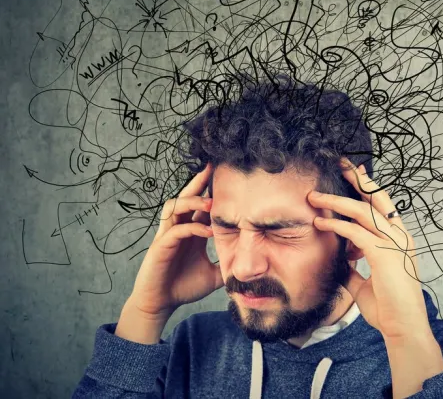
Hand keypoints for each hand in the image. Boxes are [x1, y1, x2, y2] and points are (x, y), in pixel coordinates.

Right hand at [127, 162, 223, 319]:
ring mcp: (167, 236)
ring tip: (211, 203)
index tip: (228, 177)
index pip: (201, 205)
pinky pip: (175, 230)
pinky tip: (207, 231)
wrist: (161, 305)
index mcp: (191, 231)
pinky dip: (192, 228)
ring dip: (192, 202)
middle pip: (185, 197)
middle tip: (212, 167)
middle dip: (198, 181)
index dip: (212, 191)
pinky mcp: (160, 248)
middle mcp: (178, 228)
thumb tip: (252, 263)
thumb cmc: (184, 287)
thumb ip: (229, 264)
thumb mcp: (214, 274)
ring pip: (175, 207)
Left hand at [308, 158, 428, 340]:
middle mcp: (399, 236)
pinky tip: (319, 222)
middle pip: (377, 197)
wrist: (403, 327)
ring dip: (336, 200)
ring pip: (362, 211)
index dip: (368, 187)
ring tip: (315, 196)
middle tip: (340, 164)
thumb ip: (356, 269)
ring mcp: (393, 243)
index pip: (383, 205)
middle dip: (358, 178)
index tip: (354, 172)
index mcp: (400, 239)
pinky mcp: (382, 254)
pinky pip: (355, 232)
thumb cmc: (389, 308)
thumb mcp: (367, 283)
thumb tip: (341, 263)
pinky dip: (336, 225)